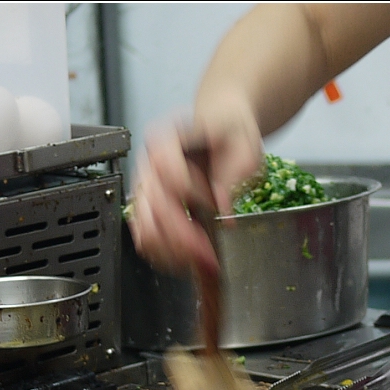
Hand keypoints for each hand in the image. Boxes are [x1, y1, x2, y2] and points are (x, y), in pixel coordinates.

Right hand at [130, 92, 262, 275]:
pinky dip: (165, 254)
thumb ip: (234, 172)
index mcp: (167, 138)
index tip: (216, 203)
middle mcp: (149, 162)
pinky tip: (188, 260)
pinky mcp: (150, 206)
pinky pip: (146, 237)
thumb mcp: (244, 144)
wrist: (220, 126)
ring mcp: (146, 186)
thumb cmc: (229, 131)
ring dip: (173, 252)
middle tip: (210, 256)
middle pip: (154, 206)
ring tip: (200, 262)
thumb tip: (223, 206)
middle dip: (183, 237)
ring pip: (145, 228)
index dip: (193, 192)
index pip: (167, 171)